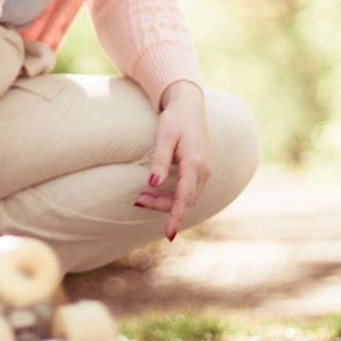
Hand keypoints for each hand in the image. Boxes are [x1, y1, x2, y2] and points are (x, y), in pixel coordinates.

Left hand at [134, 81, 209, 240]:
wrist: (189, 104)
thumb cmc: (175, 119)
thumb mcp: (164, 137)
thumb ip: (160, 161)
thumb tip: (152, 184)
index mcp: (195, 163)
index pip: (185, 197)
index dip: (176, 216)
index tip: (169, 235)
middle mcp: (203, 170)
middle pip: (184, 200)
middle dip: (161, 206)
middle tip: (137, 200)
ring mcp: (203, 171)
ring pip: (186, 197)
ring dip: (165, 201)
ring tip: (141, 197)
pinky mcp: (199, 170)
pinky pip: (187, 190)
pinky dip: (172, 195)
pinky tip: (154, 191)